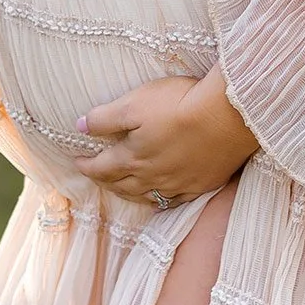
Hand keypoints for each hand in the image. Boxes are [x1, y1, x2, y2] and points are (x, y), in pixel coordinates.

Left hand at [75, 68, 258, 205]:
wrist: (227, 116)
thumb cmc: (178, 104)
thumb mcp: (133, 104)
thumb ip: (104, 118)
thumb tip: (79, 126)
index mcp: (132, 158)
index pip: (101, 167)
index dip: (86, 165)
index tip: (77, 161)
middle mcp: (152, 176)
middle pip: (122, 185)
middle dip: (105, 181)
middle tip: (97, 176)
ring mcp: (178, 183)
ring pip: (147, 196)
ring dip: (130, 194)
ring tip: (123, 190)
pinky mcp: (201, 184)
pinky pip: (176, 200)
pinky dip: (163, 200)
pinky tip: (162, 197)